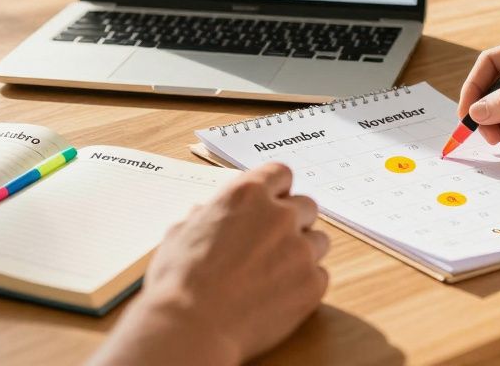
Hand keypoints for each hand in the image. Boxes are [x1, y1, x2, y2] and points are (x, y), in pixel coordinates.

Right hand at [91, 163, 328, 365]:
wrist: (193, 326)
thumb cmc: (179, 280)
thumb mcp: (180, 233)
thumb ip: (204, 216)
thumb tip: (205, 214)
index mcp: (247, 194)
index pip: (280, 174)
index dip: (276, 189)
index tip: (273, 202)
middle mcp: (279, 215)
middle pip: (306, 206)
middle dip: (293, 221)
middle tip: (273, 242)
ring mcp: (300, 249)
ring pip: (318, 240)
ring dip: (302, 251)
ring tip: (276, 272)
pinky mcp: (312, 283)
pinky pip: (319, 275)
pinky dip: (304, 283)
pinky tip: (279, 295)